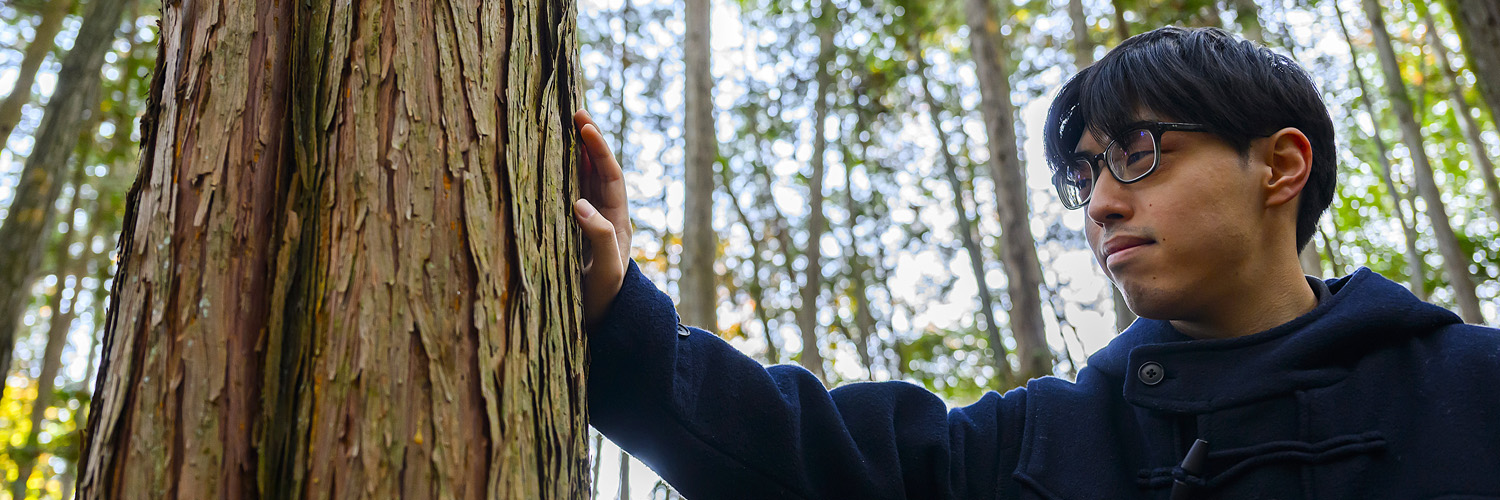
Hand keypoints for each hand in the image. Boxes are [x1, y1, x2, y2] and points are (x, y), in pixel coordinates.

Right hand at [573, 110, 632, 327]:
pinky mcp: (570, 233)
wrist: (598, 324)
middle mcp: (604, 217)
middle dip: (587, 142)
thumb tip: (580, 203)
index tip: (584, 125)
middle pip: (598, 171)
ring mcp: (587, 224)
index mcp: (617, 221)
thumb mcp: (607, 271)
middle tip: (574, 111)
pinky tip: (546, 163)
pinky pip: (567, 196)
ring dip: (574, 155)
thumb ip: (599, 237)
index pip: (610, 176)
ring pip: (582, 180)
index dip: (599, 149)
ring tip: (560, 127)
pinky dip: (559, 177)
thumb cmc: (603, 299)